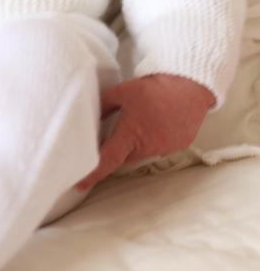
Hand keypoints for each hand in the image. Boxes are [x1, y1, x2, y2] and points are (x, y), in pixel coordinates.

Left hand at [76, 74, 215, 190]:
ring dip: (134, 144)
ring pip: (141, 153)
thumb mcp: (123, 90)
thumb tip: (88, 115)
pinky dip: (151, 140)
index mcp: (132, 134)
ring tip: (139, 121)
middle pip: (123, 157)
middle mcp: (149, 146)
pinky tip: (154, 123)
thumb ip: (103, 104)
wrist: (191, 86)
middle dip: (114, 150)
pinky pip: (157, 148)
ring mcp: (165, 148)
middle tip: (110, 134)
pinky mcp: (178, 146)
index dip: (92, 174)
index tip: (79, 185)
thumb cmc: (156, 87)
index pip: (107, 160)